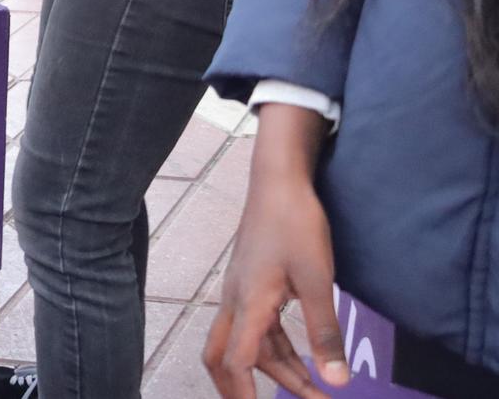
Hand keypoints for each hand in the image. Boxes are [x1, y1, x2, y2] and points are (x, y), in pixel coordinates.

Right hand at [204, 115, 346, 398]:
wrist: (278, 182)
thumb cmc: (296, 225)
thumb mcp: (317, 280)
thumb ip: (325, 332)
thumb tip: (338, 381)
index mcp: (247, 303)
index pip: (235, 362)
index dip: (244, 396)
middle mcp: (235, 302)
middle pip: (223, 358)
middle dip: (242, 390)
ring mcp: (240, 293)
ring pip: (247, 346)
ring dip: (277, 373)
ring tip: (317, 391)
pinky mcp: (251, 285)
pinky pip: (258, 329)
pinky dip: (278, 352)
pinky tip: (304, 360)